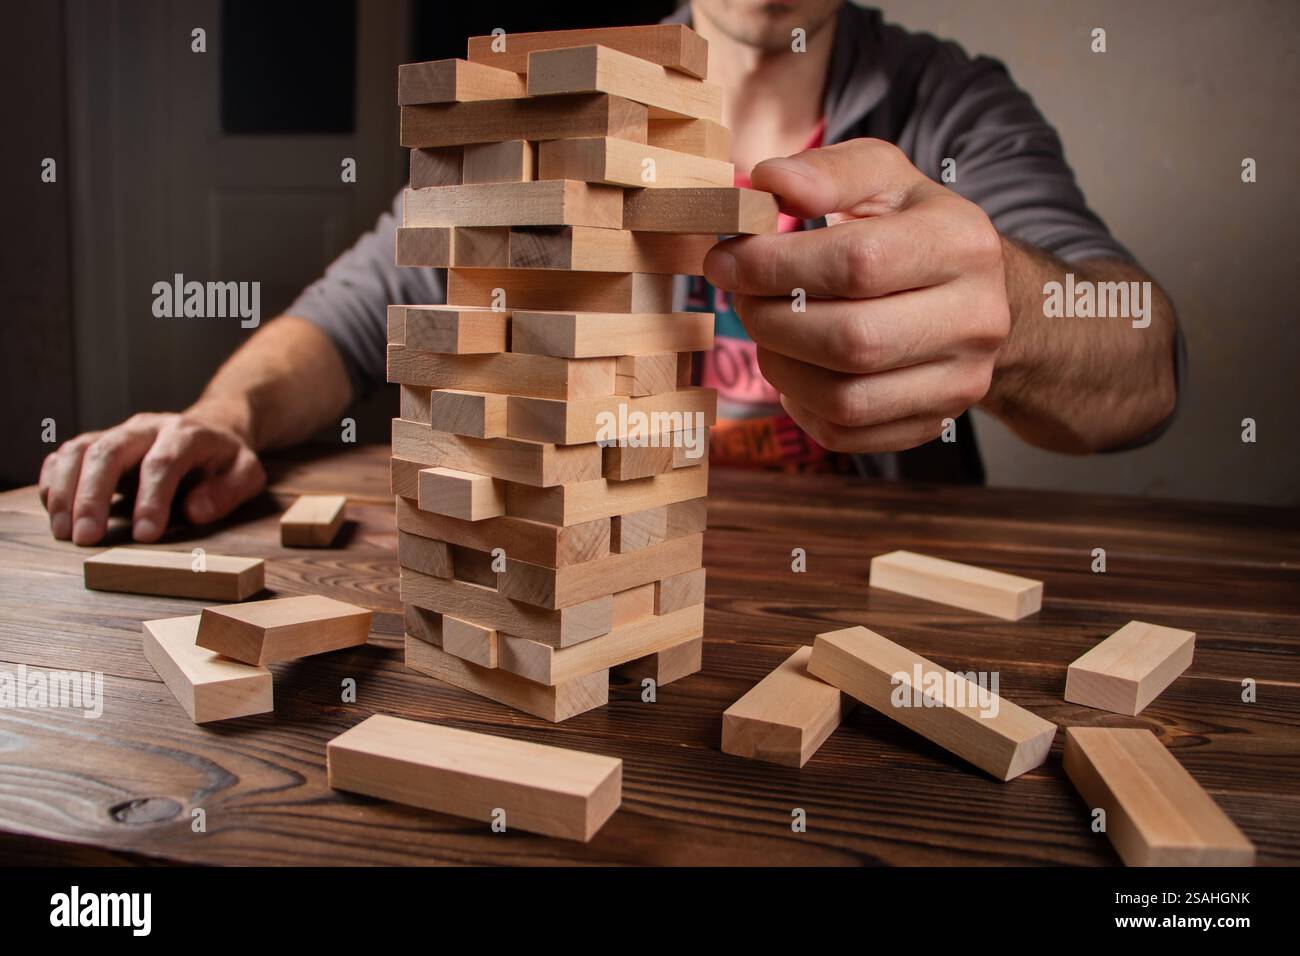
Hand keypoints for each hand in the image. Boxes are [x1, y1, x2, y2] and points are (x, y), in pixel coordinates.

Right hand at [39, 404, 265, 545]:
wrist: (209, 427)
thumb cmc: (224, 460)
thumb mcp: (247, 472)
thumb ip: (228, 490)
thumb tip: (195, 511)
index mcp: (186, 433)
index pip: (164, 462)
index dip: (152, 499)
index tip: (144, 536)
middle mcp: (146, 428)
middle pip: (110, 452)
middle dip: (93, 496)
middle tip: (86, 538)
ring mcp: (117, 433)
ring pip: (80, 450)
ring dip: (66, 491)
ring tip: (64, 532)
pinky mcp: (97, 443)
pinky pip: (65, 455)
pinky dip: (53, 480)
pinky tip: (53, 510)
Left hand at [704, 138, 1009, 452]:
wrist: (977, 295)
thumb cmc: (911, 229)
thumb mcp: (883, 179)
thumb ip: (828, 173)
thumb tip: (769, 182)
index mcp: (963, 244)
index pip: (858, 263)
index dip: (775, 265)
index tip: (726, 260)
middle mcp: (977, 319)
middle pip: (852, 340)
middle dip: (772, 320)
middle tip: (741, 298)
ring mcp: (961, 381)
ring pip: (845, 399)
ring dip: (780, 367)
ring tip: (766, 331)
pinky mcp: (935, 423)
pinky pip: (847, 434)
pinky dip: (802, 406)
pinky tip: (797, 368)